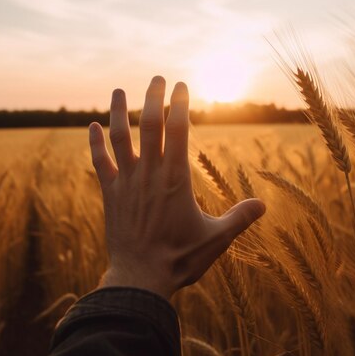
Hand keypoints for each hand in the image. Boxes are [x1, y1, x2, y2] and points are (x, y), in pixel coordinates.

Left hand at [89, 76, 264, 299]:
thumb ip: (239, 218)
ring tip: (117, 90)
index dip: (179, 104)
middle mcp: (150, 173)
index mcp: (176, 178)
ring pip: (120, 137)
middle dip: (153, 97)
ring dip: (119, 111)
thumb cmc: (180, 259)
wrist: (140, 278)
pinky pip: (99, 163)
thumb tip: (263, 205)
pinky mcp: (110, 194)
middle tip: (157, 77)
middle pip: (150, 124)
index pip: (179, 130)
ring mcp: (126, 181)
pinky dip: (95, 144)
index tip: (181, 85)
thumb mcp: (216, 239)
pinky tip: (91, 126)